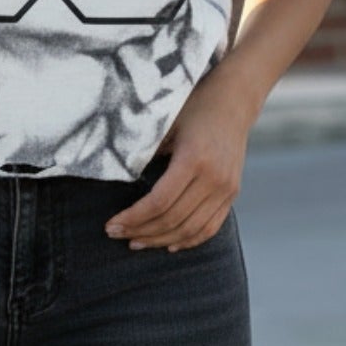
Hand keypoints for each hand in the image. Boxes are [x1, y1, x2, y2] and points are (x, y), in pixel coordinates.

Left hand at [103, 72, 255, 251]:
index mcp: (193, 158)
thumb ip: (144, 152)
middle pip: (173, 219)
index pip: (159, 201)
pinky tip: (169, 245)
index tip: (111, 225)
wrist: (234, 100)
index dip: (133, 218)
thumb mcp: (164, 123)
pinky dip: (189, 240)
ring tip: (137, 242)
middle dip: (141, 231)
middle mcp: (213, 178)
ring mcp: (226, 188)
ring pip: (191, 229)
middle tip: (117, 234)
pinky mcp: (232, 194)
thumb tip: (116, 181)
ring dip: (161, 240)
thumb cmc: (193, 107)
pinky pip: (211, 227)